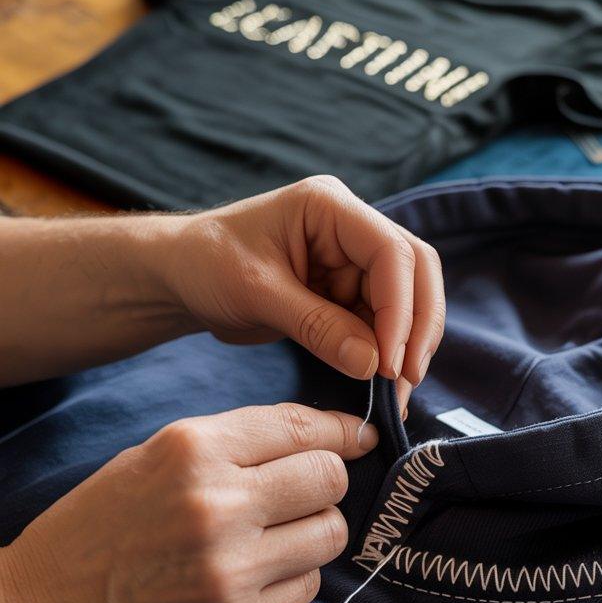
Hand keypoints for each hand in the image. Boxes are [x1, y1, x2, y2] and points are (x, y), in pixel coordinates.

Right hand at [0, 403, 373, 602]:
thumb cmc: (103, 526)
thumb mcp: (156, 458)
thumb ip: (239, 444)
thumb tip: (332, 435)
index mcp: (191, 450)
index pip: (302, 427)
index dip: (342, 431)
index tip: (359, 437)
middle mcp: (216, 506)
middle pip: (330, 478)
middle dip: (327, 481)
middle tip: (304, 493)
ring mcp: (229, 571)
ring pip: (332, 534)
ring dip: (314, 532)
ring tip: (274, 537)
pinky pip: (309, 588)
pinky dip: (293, 578)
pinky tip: (255, 577)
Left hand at [160, 175, 445, 408]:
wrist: (182, 278)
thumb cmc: (205, 265)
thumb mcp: (256, 292)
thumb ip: (317, 326)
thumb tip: (374, 364)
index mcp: (330, 207)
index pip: (391, 252)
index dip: (400, 309)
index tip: (391, 362)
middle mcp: (352, 229)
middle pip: (416, 272)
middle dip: (418, 327)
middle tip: (408, 379)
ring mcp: (354, 261)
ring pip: (408, 302)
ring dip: (407, 348)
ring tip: (397, 395)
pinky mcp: (350, 293)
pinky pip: (384, 325)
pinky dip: (388, 356)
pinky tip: (385, 389)